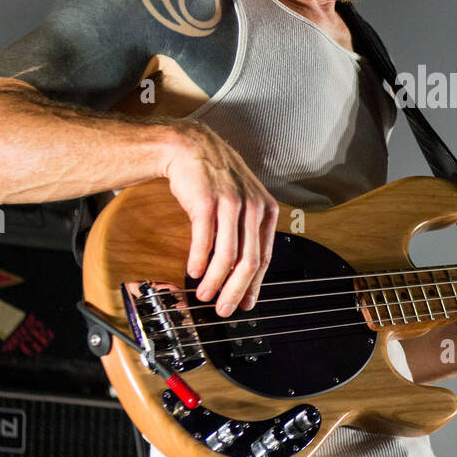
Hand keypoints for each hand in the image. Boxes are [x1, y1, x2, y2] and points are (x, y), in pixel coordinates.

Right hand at [161, 120, 278, 315]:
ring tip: (204, 294)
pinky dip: (199, 261)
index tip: (246, 304)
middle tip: (224, 309)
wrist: (191, 147)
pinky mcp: (206, 201)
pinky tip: (194, 272)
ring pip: (227, 256)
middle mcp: (252, 206)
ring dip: (215, 281)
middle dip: (236, 291)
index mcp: (266, 210)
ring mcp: (231, 203)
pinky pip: (205, 240)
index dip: (254, 285)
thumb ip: (247, 231)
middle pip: (249, 262)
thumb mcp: (242, 200)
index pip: (264, 257)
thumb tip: (244, 271)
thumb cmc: (215, 178)